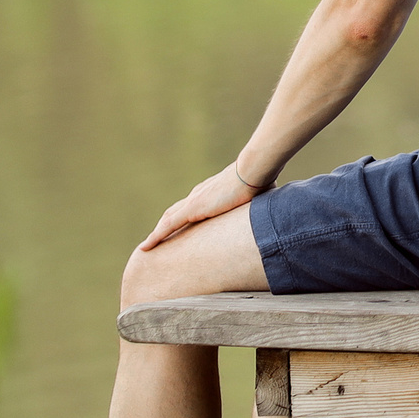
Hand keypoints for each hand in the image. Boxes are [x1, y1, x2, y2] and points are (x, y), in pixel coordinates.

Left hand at [139, 165, 256, 252]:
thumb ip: (258, 202)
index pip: (191, 205)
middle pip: (174, 212)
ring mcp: (194, 201)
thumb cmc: (261, 178)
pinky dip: (154, 237)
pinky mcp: (192, 209)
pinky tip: (145, 248)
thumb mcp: (258, 194)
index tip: (178, 227)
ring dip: (157, 233)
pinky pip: (167, 226)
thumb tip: (273, 209)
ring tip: (148, 247)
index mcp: (212, 190)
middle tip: (157, 240)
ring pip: (167, 220)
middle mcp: (198, 194)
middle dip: (165, 226)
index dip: (182, 216)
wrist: (254, 169)